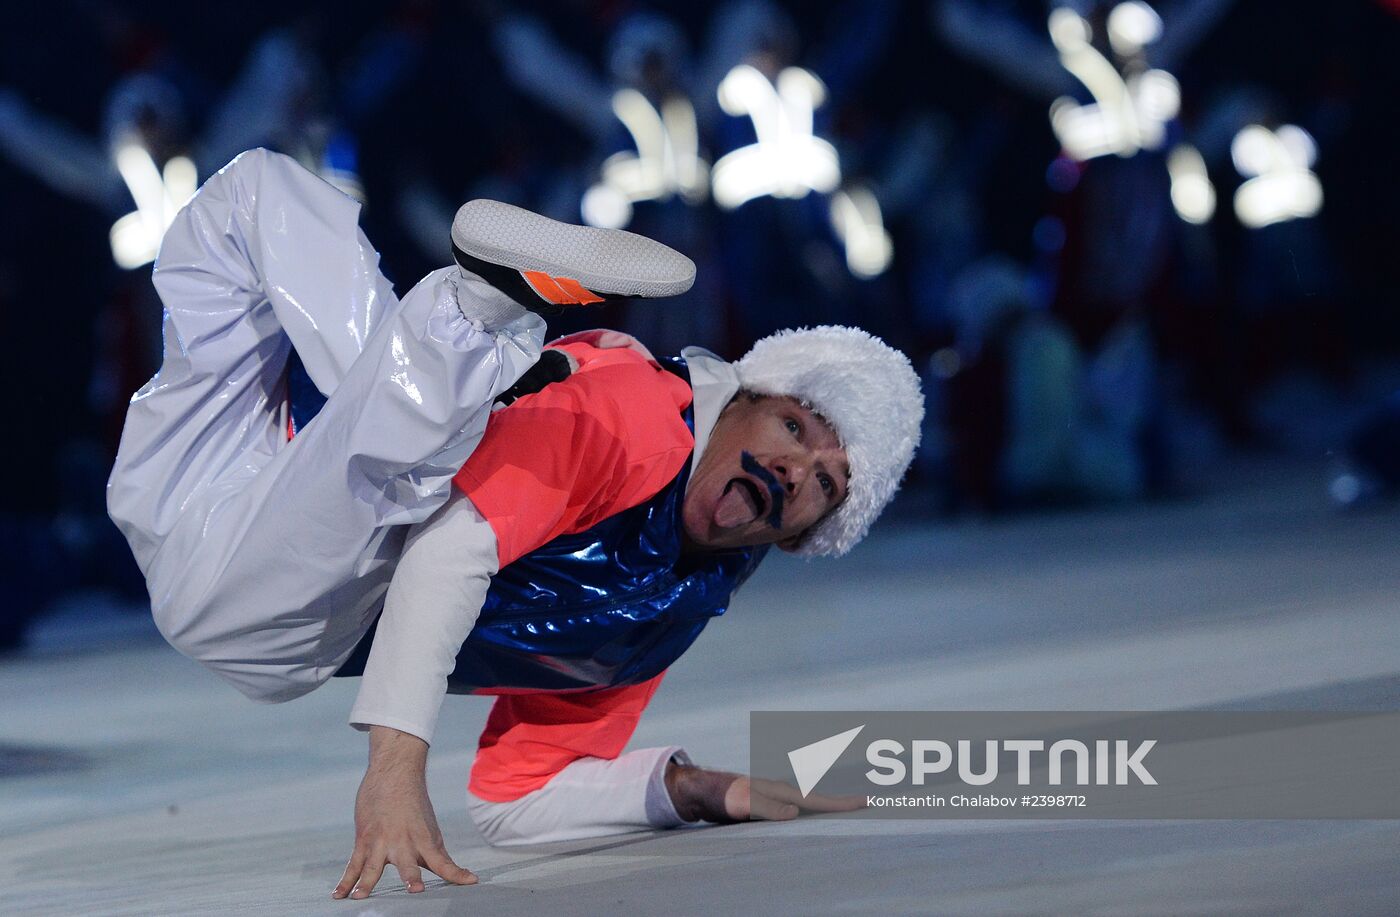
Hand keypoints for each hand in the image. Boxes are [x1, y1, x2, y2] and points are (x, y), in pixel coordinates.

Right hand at [332, 726, 476, 899]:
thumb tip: (451, 871)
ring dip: (367, 882)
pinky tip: (338, 895)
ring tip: (360, 897)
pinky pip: (353, 863)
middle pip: (409, 864)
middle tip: (416, 889)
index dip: (457, 873)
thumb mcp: (429, 828)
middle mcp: (404, 842)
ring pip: (374, 866)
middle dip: (411, 876)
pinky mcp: (364, 838)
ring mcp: (382, 841)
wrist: (394, 772)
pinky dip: (345, 880)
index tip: (472, 881)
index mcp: (425, 840)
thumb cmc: (414, 805)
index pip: (444, 862)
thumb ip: (435, 852)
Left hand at [665, 760, 866, 823]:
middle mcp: (787, 793)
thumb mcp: (745, 804)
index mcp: (785, 792)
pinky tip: (821, 816)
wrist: (710, 790)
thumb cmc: (727, 797)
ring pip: (814, 803)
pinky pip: (802, 809)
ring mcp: (782, 798)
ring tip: (855, 809)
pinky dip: (817, 810)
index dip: (843, 803)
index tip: (867, 802)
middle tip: (873, 802)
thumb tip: (795, 813)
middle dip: (846, 803)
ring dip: (834, 806)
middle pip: (823, 799)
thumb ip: (768, 807)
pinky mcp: (775, 805)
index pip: (820, 799)